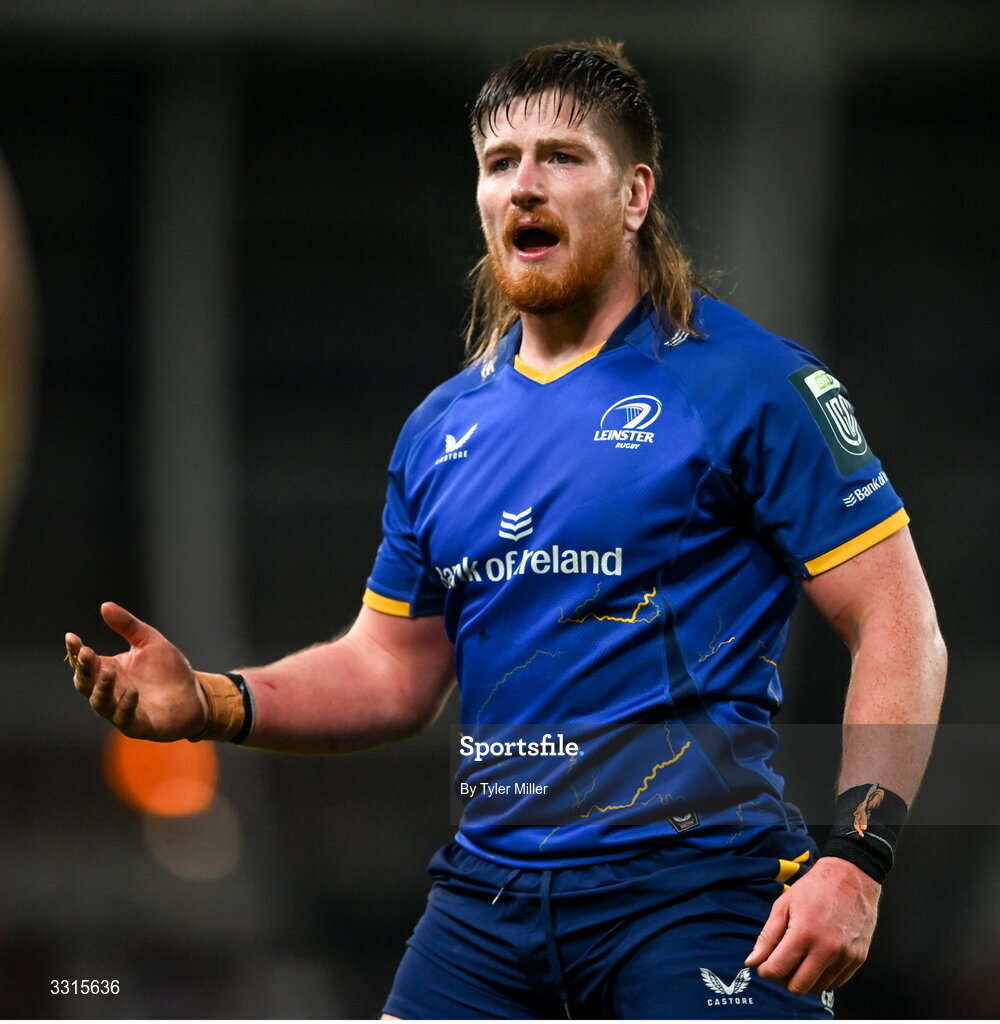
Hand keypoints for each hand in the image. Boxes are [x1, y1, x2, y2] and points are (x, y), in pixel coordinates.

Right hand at [66, 602, 207, 741]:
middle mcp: (110, 692)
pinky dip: (125, 706)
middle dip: (84, 669)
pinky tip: (132, 692)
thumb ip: (128, 626)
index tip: (71, 637)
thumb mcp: (150, 642)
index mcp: (109, 671)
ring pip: (100, 703)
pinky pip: (124, 718)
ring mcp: (121, 710)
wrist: (194, 695)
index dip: (76, 651)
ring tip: (110, 672)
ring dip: (102, 688)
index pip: (85, 662)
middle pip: (86, 683)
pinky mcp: (138, 725)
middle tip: (87, 653)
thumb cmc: (168, 670)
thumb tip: (105, 605)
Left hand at [745, 856, 880, 994]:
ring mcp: (845, 957)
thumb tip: (752, 961)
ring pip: (817, 988)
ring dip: (804, 980)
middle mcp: (826, 950)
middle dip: (783, 979)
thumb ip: (767, 937)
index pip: (778, 969)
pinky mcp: (858, 959)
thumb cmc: (814, 889)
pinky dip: (823, 977)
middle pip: (798, 987)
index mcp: (804, 933)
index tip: (764, 966)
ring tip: (798, 961)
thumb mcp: (783, 905)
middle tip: (780, 965)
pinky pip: (836, 983)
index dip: (765, 971)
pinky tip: (816, 961)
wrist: (851, 878)